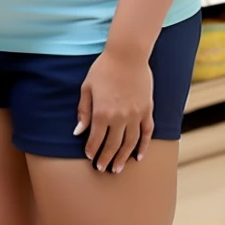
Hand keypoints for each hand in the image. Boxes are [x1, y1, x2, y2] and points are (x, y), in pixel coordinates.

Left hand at [75, 48, 153, 173]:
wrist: (127, 55)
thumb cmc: (103, 69)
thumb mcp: (87, 87)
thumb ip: (83, 111)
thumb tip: (78, 131)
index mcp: (102, 112)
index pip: (96, 138)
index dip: (92, 150)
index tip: (90, 158)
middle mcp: (119, 118)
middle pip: (113, 145)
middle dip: (106, 158)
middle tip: (103, 169)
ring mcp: (135, 115)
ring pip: (130, 143)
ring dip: (123, 157)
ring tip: (118, 169)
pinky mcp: (147, 111)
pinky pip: (146, 133)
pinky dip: (143, 147)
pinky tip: (139, 157)